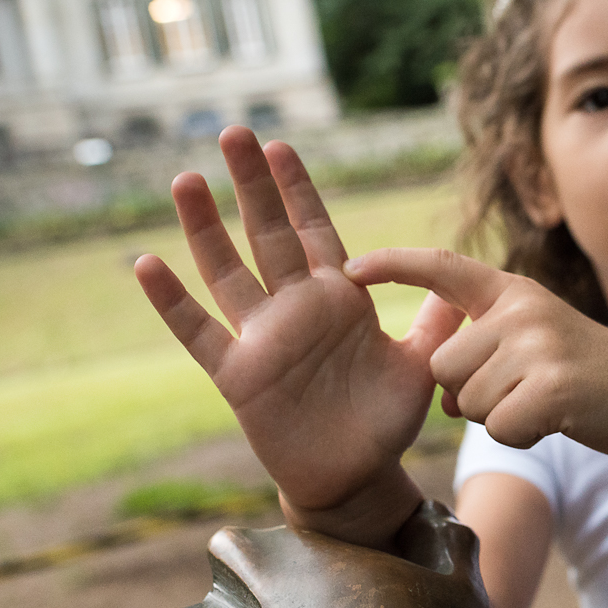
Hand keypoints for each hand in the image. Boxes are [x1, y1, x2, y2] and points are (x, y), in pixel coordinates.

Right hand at [134, 127, 461, 543]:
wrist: (356, 475)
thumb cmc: (385, 419)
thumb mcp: (420, 364)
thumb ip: (435, 320)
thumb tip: (458, 279)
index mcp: (338, 299)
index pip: (314, 230)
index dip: (298, 190)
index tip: (281, 146)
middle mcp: (295, 309)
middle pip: (268, 235)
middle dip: (253, 186)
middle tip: (234, 132)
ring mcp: (263, 338)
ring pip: (228, 272)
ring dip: (206, 229)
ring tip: (188, 180)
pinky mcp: (240, 375)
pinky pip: (200, 333)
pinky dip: (174, 302)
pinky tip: (149, 263)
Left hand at [345, 248, 607, 456]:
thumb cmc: (589, 374)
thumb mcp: (537, 338)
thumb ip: (488, 350)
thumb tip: (443, 396)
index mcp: (513, 292)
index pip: (441, 267)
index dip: (392, 264)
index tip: (350, 268)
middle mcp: (522, 310)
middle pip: (442, 367)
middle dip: (467, 395)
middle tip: (518, 393)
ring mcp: (538, 347)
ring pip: (468, 403)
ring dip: (498, 417)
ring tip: (543, 403)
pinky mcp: (552, 388)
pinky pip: (500, 427)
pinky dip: (522, 437)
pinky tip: (554, 421)